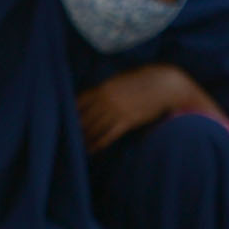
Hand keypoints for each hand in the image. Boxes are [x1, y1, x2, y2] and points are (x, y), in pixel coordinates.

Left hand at [76, 63, 218, 151]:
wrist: (164, 84)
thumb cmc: (144, 78)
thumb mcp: (121, 79)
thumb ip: (107, 88)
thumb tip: (97, 95)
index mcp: (103, 87)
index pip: (80, 101)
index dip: (71, 111)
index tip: (64, 119)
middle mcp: (106, 100)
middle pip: (84, 117)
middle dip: (75, 128)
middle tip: (66, 137)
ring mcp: (116, 111)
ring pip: (94, 128)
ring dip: (85, 138)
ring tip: (76, 146)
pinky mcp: (127, 121)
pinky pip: (108, 135)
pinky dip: (98, 144)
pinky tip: (92, 149)